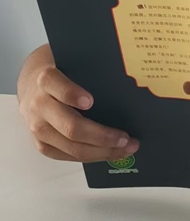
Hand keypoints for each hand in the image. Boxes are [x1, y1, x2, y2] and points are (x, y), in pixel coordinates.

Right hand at [19, 57, 138, 163]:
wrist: (32, 87)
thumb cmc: (61, 74)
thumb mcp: (70, 64)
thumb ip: (88, 71)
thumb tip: (124, 83)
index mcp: (46, 79)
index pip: (57, 85)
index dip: (71, 94)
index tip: (90, 101)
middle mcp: (39, 105)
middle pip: (70, 126)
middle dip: (101, 136)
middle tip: (125, 137)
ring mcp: (39, 128)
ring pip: (72, 147)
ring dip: (103, 151)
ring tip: (126, 148)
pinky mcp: (42, 145)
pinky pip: (69, 156)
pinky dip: (93, 156)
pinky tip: (111, 152)